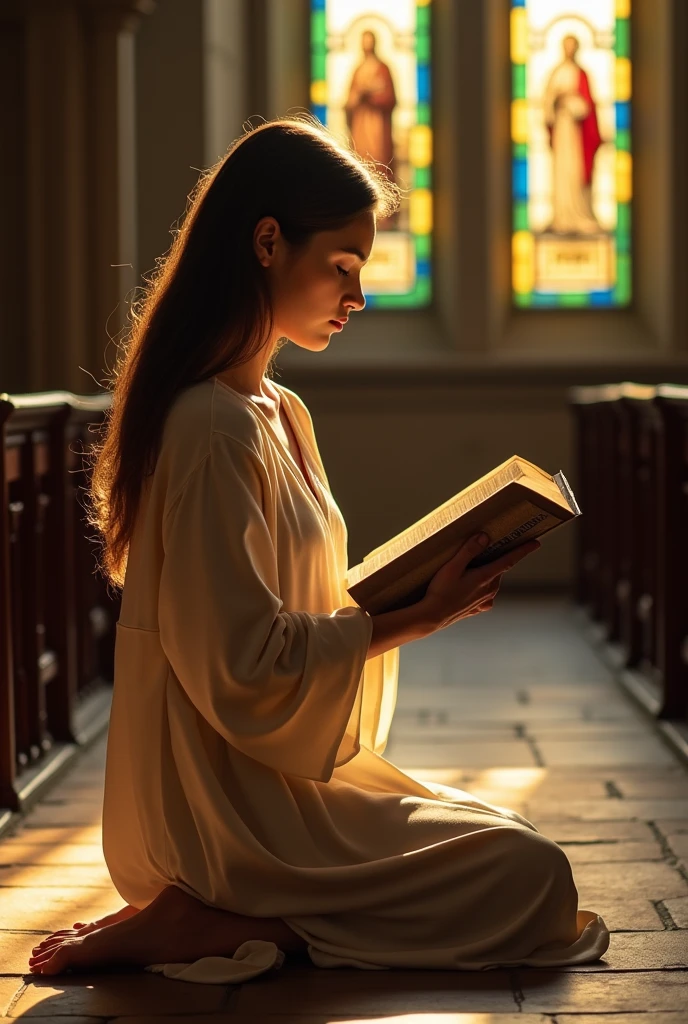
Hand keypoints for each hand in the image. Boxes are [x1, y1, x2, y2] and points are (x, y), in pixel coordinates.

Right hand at [418, 533, 540, 632]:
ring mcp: (484, 600)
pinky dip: (480, 589)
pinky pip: (484, 595)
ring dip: (486, 573)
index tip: (536, 543)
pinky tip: (468, 587)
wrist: (432, 616)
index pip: (509, 560)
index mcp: (485, 577)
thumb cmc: (440, 591)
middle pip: (498, 569)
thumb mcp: (452, 566)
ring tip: (469, 570)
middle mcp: (489, 590)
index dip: (523, 550)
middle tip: (487, 551)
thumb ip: (469, 550)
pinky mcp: (477, 608)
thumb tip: (484, 537)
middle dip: (496, 560)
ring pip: (492, 582)